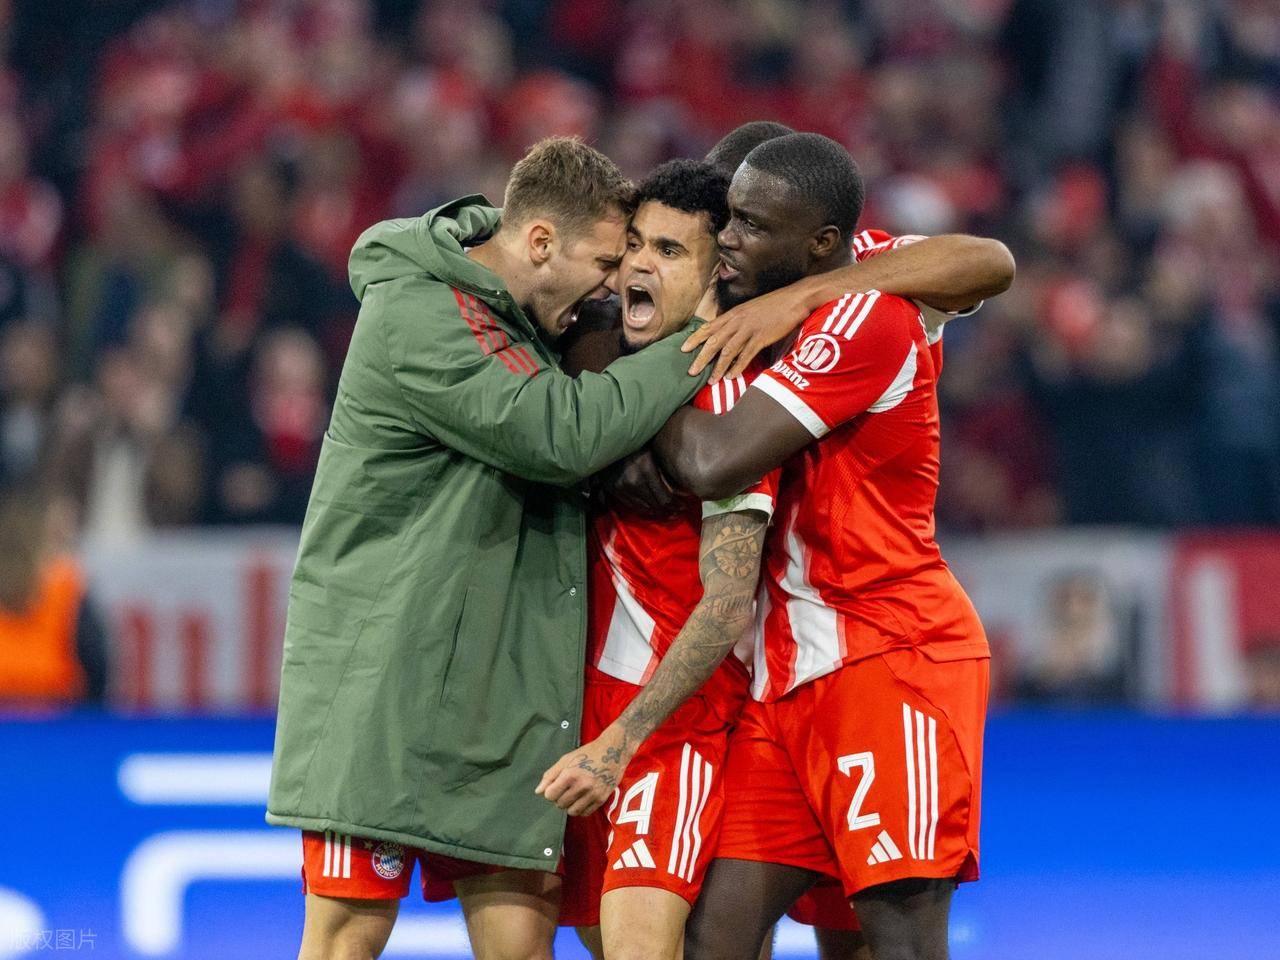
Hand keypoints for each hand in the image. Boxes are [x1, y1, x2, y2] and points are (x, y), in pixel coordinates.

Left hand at [536, 733, 628, 816]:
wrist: (613, 751)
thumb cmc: (588, 753)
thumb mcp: (566, 759)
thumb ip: (550, 775)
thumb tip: (538, 792)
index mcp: (570, 774)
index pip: (550, 795)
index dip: (550, 791)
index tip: (555, 786)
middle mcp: (582, 786)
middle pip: (560, 804)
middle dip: (560, 798)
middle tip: (566, 788)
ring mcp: (593, 794)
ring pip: (572, 811)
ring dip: (570, 805)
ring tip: (574, 794)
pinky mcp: (602, 799)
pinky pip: (585, 813)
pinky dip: (581, 809)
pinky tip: (583, 798)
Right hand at [597, 449, 681, 516]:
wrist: (609, 439)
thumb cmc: (636, 441)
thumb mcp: (653, 450)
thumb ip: (663, 468)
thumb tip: (680, 487)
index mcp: (646, 469)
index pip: (664, 498)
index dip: (676, 504)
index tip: (683, 505)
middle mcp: (633, 481)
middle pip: (655, 504)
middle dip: (668, 509)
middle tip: (677, 509)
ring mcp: (622, 487)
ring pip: (644, 507)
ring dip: (656, 510)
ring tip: (666, 510)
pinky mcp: (613, 489)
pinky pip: (631, 505)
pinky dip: (642, 508)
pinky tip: (650, 506)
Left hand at [683, 282, 810, 381]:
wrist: (795, 298)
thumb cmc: (774, 305)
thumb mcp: (750, 310)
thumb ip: (738, 321)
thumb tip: (728, 333)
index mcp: (733, 314)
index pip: (708, 327)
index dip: (694, 339)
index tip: (682, 349)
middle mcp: (737, 321)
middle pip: (713, 342)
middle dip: (701, 358)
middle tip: (691, 372)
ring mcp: (749, 329)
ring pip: (727, 351)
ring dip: (718, 368)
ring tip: (711, 381)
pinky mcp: (762, 337)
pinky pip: (746, 355)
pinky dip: (737, 367)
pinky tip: (731, 377)